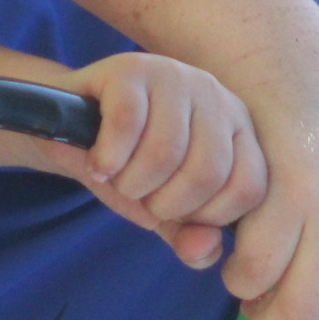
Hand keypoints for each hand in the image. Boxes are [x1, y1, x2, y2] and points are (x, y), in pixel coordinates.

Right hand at [34, 53, 266, 269]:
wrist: (70, 128)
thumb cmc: (128, 168)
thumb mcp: (163, 211)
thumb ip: (191, 238)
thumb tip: (204, 251)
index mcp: (238, 131)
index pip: (248, 187)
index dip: (207, 216)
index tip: (174, 212)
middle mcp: (216, 97)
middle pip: (207, 172)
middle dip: (164, 203)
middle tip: (140, 194)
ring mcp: (176, 76)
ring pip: (165, 150)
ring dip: (131, 183)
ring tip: (117, 176)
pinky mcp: (131, 68)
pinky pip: (127, 123)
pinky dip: (108, 158)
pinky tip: (99, 163)